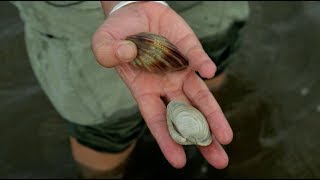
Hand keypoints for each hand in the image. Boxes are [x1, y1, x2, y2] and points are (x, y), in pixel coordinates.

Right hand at [92, 1, 232, 168]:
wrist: (135, 10)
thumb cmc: (118, 33)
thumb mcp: (104, 43)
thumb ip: (107, 52)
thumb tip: (127, 54)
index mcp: (144, 91)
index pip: (158, 120)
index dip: (167, 141)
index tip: (180, 162)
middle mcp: (165, 86)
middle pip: (186, 116)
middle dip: (201, 138)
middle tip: (219, 160)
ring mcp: (180, 70)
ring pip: (200, 97)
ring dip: (213, 116)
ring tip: (226, 138)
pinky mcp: (189, 50)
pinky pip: (197, 59)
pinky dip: (203, 65)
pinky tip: (210, 72)